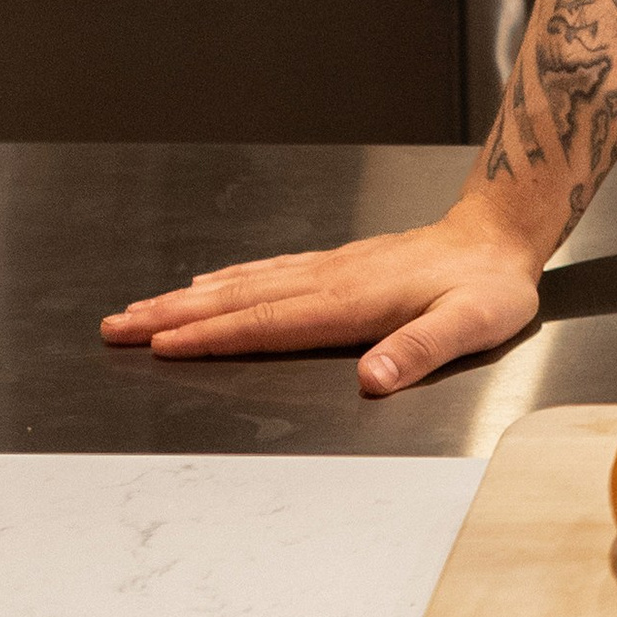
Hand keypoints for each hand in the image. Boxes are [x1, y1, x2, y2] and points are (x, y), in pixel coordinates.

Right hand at [100, 208, 542, 398]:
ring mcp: (330, 269)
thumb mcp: (469, 325)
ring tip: (142, 308)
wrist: (500, 234)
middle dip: (174, 315)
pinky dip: (229, 279)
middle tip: (117, 325)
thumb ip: (419, 351)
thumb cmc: (488, 287)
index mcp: (350, 302)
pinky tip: (209, 283)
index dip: (211, 336)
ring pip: (245, 283)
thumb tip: (373, 381)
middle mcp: (329, 280)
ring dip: (189, 297)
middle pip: (238, 300)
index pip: (266, 322)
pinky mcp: (338, 264)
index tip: (158, 344)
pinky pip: (268, 272)